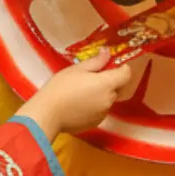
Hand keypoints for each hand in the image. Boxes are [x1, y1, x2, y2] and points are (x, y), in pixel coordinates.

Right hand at [17, 52, 135, 137]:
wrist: (48, 113)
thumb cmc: (60, 87)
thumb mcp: (77, 69)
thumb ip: (96, 61)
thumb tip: (107, 52)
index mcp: (106, 83)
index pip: (126, 74)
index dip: (122, 68)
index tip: (112, 65)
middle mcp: (109, 99)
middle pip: (118, 88)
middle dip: (110, 81)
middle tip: (92, 78)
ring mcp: (104, 113)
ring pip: (108, 100)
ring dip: (102, 94)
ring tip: (82, 92)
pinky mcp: (96, 123)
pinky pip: (101, 110)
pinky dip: (95, 106)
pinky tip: (79, 104)